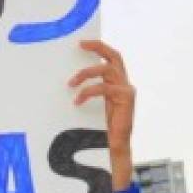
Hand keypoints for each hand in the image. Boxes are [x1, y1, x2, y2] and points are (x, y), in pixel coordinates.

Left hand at [69, 40, 135, 191]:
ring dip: (86, 73)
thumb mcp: (93, 108)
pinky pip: (104, 88)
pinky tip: (77, 100)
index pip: (111, 59)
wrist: (115, 149)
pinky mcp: (126, 98)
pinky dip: (88, 92)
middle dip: (98, 48)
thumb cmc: (101, 131)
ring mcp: (127, 90)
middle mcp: (124, 84)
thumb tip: (65, 85)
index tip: (81, 43)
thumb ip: (87, 94)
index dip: (99, 48)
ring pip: (107, 70)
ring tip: (71, 84)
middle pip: (114, 57)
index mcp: (117, 84)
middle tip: (80, 45)